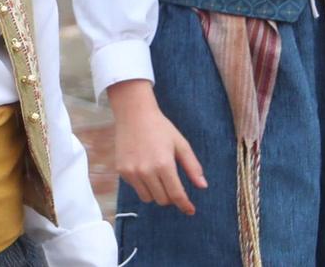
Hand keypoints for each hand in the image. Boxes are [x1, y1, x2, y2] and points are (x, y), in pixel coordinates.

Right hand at [109, 80, 204, 214]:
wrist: (133, 113)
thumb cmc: (160, 127)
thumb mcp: (181, 144)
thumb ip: (192, 167)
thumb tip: (203, 186)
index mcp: (164, 165)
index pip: (176, 195)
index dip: (185, 205)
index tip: (190, 210)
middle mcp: (146, 171)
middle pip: (162, 200)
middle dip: (171, 197)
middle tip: (174, 187)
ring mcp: (132, 171)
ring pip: (148, 198)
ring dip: (156, 193)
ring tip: (159, 180)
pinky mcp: (122, 170)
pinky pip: (136, 188)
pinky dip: (143, 185)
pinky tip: (145, 171)